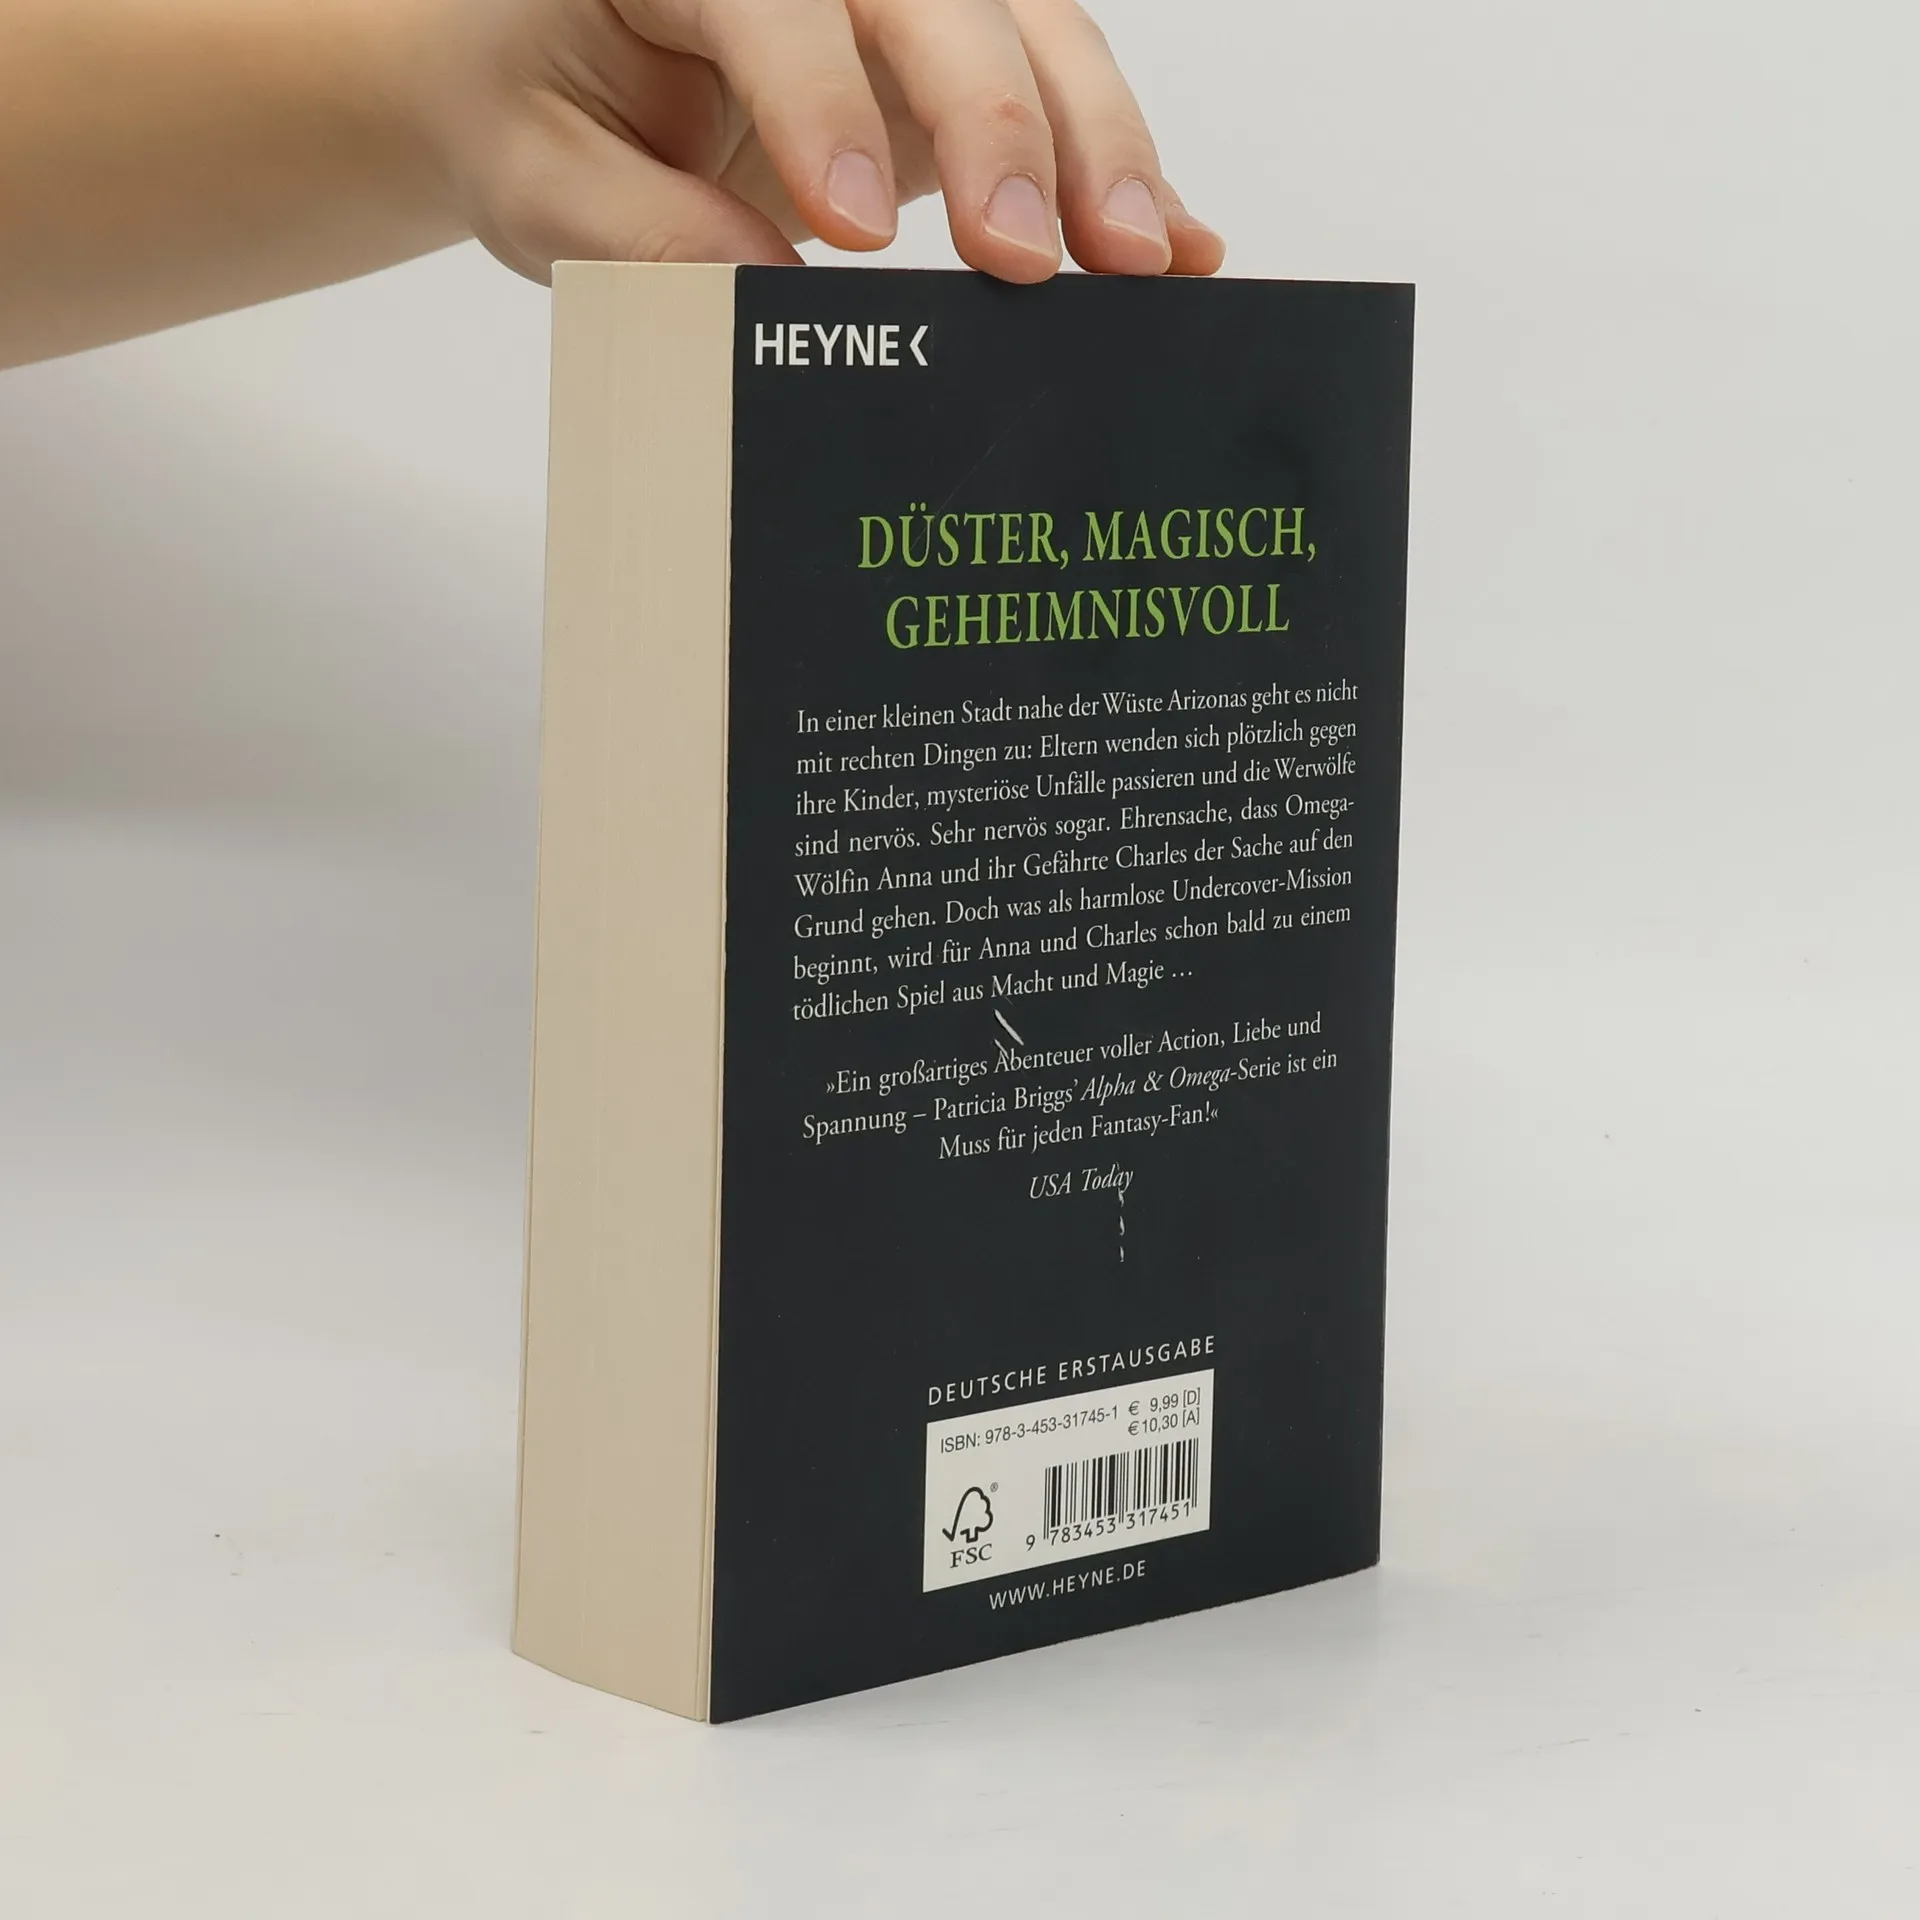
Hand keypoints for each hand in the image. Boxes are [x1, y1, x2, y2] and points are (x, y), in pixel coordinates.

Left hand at [408, 0, 1224, 283]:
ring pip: (1031, 32)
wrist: (550, 69)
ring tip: (1137, 263)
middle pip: (944, 2)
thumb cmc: (535, 100)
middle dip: (1002, 124)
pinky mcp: (954, 67)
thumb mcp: (538, 174)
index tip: (853, 231)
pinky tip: (1178, 247)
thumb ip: (634, 228)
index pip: (778, 3)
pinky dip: (1115, 172)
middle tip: (1028, 259)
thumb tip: (764, 296)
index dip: (822, 106)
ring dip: (1094, 148)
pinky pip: (1056, 94)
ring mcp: (902, 4)